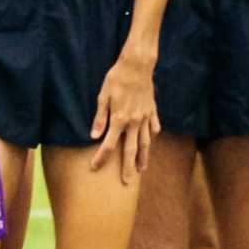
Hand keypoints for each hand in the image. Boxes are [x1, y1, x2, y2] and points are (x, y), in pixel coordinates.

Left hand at [89, 54, 158, 183]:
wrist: (137, 65)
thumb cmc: (116, 78)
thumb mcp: (102, 96)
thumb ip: (100, 117)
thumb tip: (94, 136)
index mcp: (119, 119)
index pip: (108, 145)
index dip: (101, 158)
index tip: (94, 167)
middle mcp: (134, 122)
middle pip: (130, 150)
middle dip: (127, 167)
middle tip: (127, 182)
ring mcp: (145, 117)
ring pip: (146, 142)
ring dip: (143, 157)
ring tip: (142, 169)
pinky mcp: (152, 110)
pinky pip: (154, 126)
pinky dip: (153, 135)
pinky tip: (151, 141)